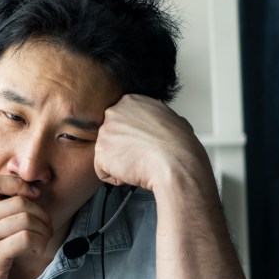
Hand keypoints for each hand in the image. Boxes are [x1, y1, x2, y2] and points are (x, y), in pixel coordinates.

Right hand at [0, 174, 52, 278]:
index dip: (19, 184)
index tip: (33, 197)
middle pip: (18, 202)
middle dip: (41, 214)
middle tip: (46, 228)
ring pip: (25, 219)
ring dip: (43, 230)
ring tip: (42, 242)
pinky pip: (26, 238)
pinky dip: (39, 243)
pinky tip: (37, 251)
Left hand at [94, 94, 210, 195]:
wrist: (175, 163)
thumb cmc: (179, 145)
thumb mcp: (172, 118)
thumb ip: (155, 118)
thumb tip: (161, 123)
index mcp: (130, 101)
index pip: (121, 122)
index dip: (133, 137)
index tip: (144, 142)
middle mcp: (114, 113)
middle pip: (111, 137)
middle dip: (124, 148)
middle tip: (142, 153)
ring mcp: (104, 132)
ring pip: (107, 154)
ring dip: (121, 162)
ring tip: (140, 161)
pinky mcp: (100, 152)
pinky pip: (103, 171)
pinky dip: (117, 177)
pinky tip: (133, 171)